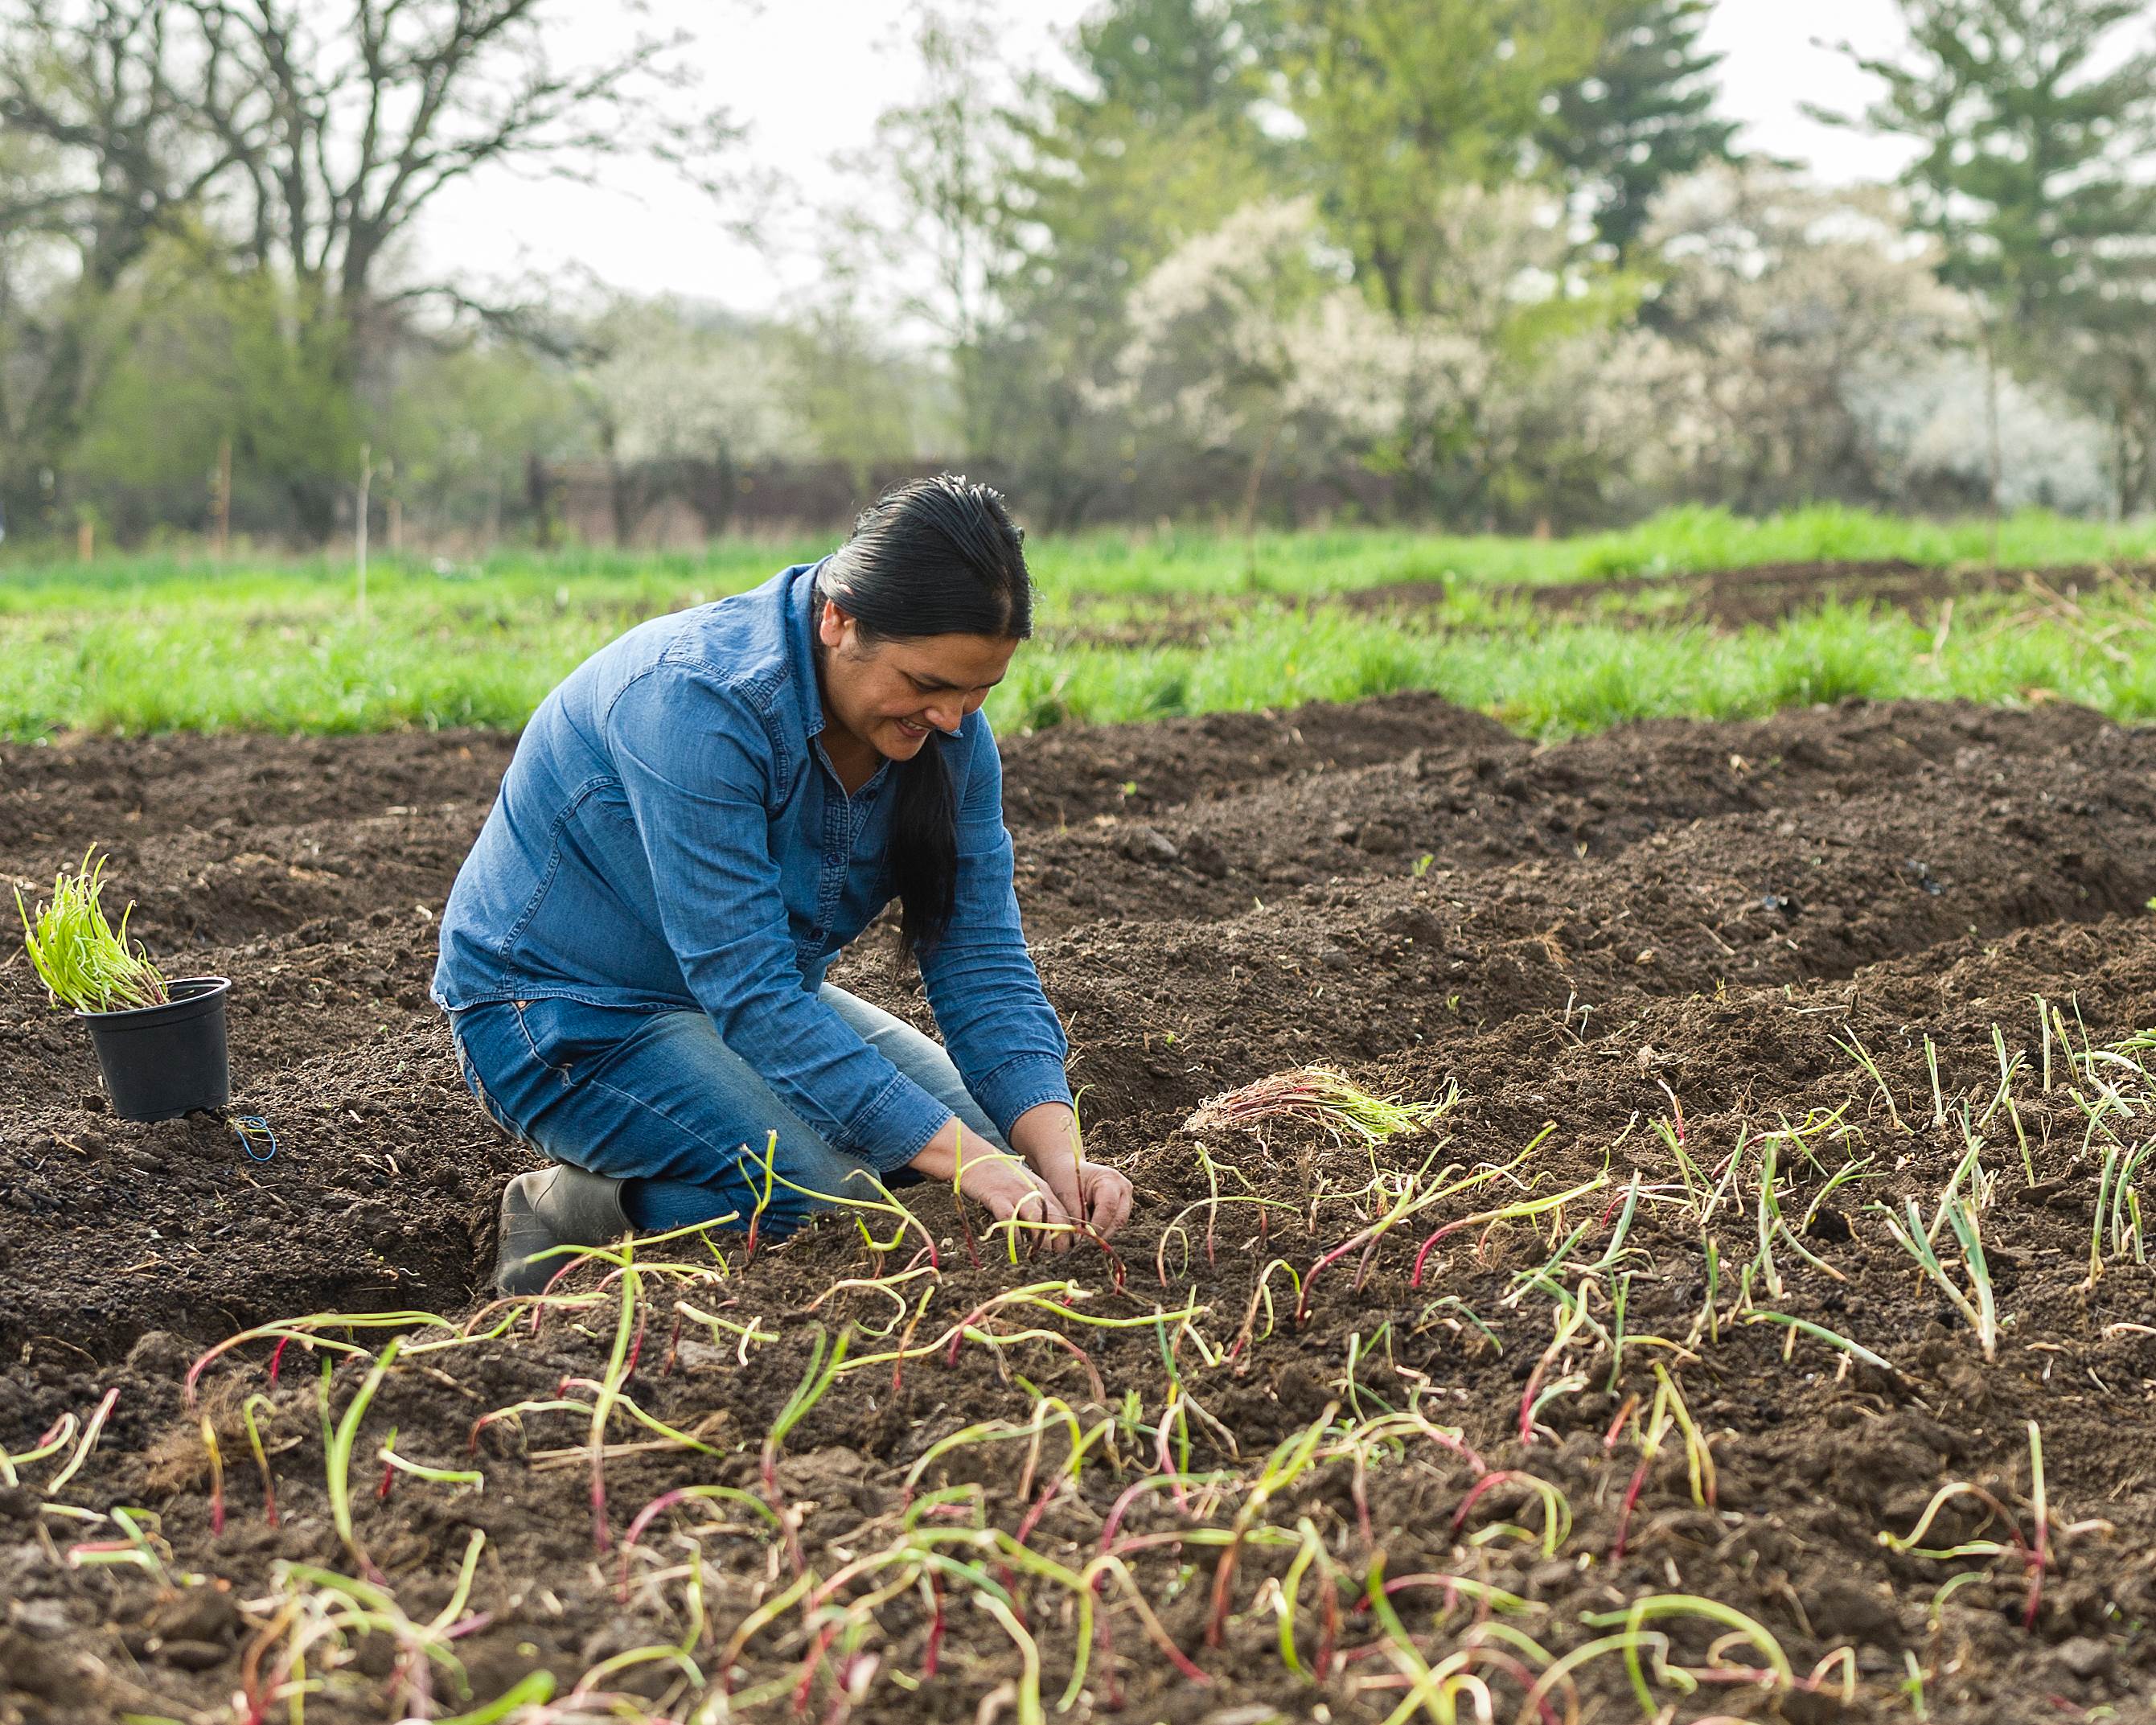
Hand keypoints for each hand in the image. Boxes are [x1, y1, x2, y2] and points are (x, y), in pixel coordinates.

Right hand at [956, 1152, 1074, 1251]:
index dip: (1069, 1234)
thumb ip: (1037, 1203)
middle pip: (1054, 1218)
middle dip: (1059, 1239)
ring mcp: (1014, 1194)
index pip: (1064, 1214)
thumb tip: (1046, 1231)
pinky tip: (1016, 1245)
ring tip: (1041, 1254)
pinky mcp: (996, 1197)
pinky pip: (1009, 1218)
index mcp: (1042, 1190)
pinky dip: (1014, 1233)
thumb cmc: (1000, 1175)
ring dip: (1041, 1239)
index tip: (1069, 1250)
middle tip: (1059, 1256)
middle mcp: (1032, 1192)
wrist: (974, 1156)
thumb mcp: (1025, 1186)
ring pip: (1036, 1219)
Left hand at [1009, 1102, 1134, 1238]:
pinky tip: (1089, 1232)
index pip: (1108, 1207)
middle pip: (1118, 1219)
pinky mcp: (1123, 1207)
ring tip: (1085, 1239)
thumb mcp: (1067, 1195)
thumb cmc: (1066, 1179)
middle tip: (1084, 1245)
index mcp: (1110, 1179)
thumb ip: (1076, 1216)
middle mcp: (1123, 1188)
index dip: (1097, 1226)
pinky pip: (1115, 1224)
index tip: (1083, 1239)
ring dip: (1103, 1233)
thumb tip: (1082, 1238)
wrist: (1070, 1170)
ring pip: (1118, 1224)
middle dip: (1101, 1233)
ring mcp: (1126, 1198)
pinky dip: (1103, 1230)